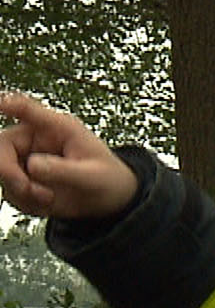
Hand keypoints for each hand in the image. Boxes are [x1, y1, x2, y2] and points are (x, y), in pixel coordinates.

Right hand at [0, 93, 137, 219]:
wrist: (110, 202)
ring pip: (3, 171)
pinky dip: (25, 202)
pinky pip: (10, 191)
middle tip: (28, 190)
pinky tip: (46, 204)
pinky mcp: (24, 179)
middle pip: (2, 145)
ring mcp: (26, 159)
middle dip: (8, 171)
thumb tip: (32, 165)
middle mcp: (36, 140)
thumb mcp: (93, 176)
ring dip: (20, 191)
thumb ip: (64, 170)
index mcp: (57, 129)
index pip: (28, 110)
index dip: (10, 104)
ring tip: (48, 199)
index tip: (1, 103)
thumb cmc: (107, 179)